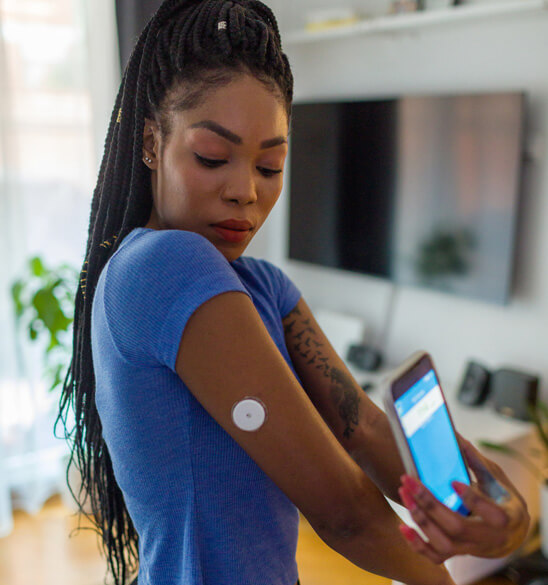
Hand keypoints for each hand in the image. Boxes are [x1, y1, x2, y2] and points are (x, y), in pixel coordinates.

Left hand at [397, 437, 529, 563]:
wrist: (509, 535)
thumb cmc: (501, 499)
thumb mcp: (496, 478)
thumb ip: (476, 461)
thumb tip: (455, 436)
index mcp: (506, 518)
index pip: (492, 514)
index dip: (473, 500)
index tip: (453, 481)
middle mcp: (488, 538)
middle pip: (458, 527)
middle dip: (430, 504)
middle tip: (409, 480)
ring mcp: (471, 549)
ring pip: (444, 544)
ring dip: (420, 520)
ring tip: (404, 493)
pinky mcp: (456, 555)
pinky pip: (434, 556)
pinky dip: (416, 544)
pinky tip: (402, 526)